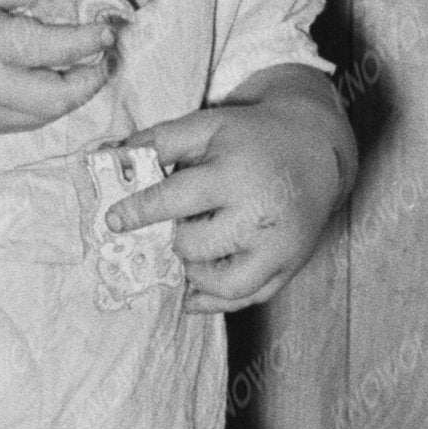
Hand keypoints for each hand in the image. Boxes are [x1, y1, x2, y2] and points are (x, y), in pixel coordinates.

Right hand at [0, 0, 126, 141]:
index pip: (44, 47)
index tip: (105, 30)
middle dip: (91, 77)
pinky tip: (56, 81)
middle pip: (56, 94)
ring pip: (50, 113)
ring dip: (78, 92)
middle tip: (103, 55)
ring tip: (87, 68)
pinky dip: (54, 102)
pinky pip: (35, 120)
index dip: (83, 40)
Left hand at [96, 87, 346, 309]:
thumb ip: (158, 141)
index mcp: (234, 175)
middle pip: (194, 246)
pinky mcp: (290, 268)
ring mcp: (279, 248)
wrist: (317, 150)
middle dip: (173, 237)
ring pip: (222, 285)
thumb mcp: (206, 126)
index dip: (138, 211)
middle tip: (175, 224)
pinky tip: (191, 294)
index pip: (174, 200)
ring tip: (189, 249)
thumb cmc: (252, 137)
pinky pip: (248, 299)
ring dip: (193, 272)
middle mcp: (259, 217)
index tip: (113, 221)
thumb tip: (111, 157)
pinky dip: (215, 302)